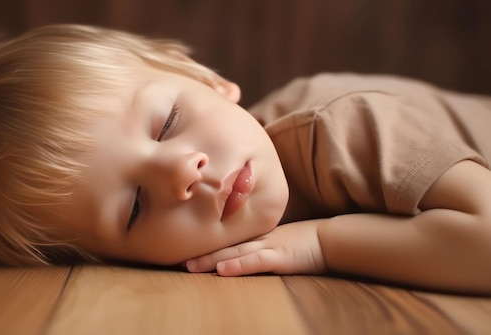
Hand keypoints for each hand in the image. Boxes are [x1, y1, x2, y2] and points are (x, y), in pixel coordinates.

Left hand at [185, 219, 326, 275]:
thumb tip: (236, 252)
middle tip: (176, 259)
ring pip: (233, 253)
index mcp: (254, 235)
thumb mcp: (276, 240)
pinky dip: (238, 265)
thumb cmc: (303, 241)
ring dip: (210, 260)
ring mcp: (267, 246)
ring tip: (189, 266)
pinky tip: (222, 270)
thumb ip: (258, 244)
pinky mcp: (279, 257)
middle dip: (199, 252)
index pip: (225, 239)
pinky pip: (255, 261)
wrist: (328, 239)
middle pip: (223, 245)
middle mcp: (256, 239)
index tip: (182, 247)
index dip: (204, 243)